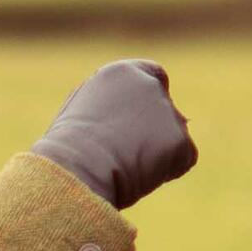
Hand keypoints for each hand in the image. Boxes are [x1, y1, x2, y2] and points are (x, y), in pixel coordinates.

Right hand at [28, 59, 196, 209]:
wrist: (78, 170)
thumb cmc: (69, 151)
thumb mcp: (84, 116)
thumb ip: (111, 107)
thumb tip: (130, 121)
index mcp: (121, 73)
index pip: (152, 75)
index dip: (150, 99)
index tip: (143, 119)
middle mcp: (149, 85)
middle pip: (164, 109)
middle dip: (153, 132)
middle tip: (126, 156)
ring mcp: (168, 112)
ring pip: (173, 137)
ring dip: (157, 154)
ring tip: (124, 167)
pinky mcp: (181, 140)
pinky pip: (182, 160)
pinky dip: (166, 172)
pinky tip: (139, 176)